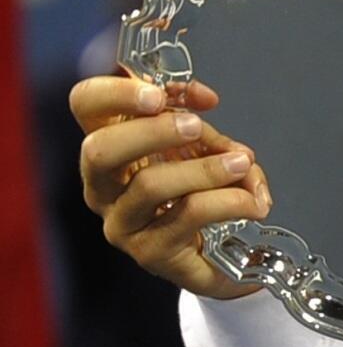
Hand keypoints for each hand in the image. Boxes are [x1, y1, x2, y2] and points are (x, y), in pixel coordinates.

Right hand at [69, 74, 268, 299]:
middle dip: (152, 131)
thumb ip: (195, 117)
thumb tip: (203, 98)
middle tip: (195, 126)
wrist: (225, 255)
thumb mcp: (199, 144)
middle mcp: (103, 187)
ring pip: (151, 185)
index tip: (159, 93)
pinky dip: (230, 200)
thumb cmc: (201, 191)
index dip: (115, 91)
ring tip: (241, 163)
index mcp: (109, 148)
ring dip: (205, 168)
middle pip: (100, 150)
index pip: (85, 106)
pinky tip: (254, 201)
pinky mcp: (151, 252)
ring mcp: (123, 223)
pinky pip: (190, 215)